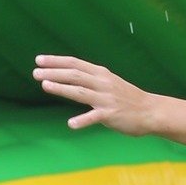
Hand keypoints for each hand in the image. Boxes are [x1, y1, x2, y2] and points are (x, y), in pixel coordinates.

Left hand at [34, 54, 155, 133]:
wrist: (150, 111)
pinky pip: (94, 117)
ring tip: (45, 85)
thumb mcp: (109, 82)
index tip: (39, 59)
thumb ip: (90, 79)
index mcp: (101, 74)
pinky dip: (82, 120)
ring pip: (80, 91)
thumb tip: (69, 75)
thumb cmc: (126, 98)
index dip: (56, 61)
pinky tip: (71, 124)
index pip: (75, 63)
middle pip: (74, 75)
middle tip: (35, 72)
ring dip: (62, 88)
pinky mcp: (111, 114)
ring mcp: (106, 98)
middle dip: (54, 72)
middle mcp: (103, 83)